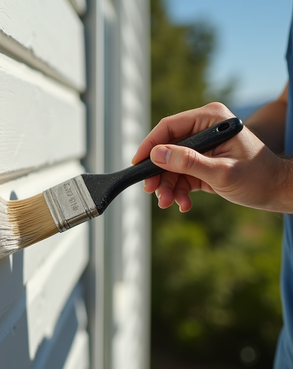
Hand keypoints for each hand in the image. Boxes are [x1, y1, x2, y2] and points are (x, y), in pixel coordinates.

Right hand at [131, 102, 292, 212]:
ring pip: (170, 165)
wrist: (277, 191)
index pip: (169, 127)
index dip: (150, 145)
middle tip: (151, 191)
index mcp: (211, 120)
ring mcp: (202, 147)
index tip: (136, 164)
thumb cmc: (259, 178)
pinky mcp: (202, 163)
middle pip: (166, 148)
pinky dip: (178, 191)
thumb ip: (188, 163)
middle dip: (159, 173)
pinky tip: (183, 204)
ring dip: (167, 186)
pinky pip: (180, 175)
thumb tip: (156, 154)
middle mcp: (204, 130)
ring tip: (169, 203)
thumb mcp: (221, 172)